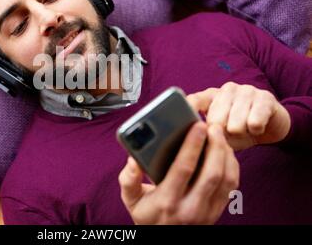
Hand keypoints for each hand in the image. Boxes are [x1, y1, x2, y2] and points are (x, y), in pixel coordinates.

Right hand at [119, 122, 238, 224]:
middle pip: (212, 173)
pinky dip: (232, 165)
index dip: (193, 145)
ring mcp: (207, 211)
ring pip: (226, 179)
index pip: (183, 169)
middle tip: (213, 126)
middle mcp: (190, 208)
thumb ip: (128, 179)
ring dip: (226, 154)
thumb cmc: (147, 215)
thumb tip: (133, 160)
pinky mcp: (217, 211)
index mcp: (167, 201)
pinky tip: (224, 151)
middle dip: (216, 146)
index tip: (198, 125)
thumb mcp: (131, 200)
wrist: (165, 242)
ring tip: (219, 136)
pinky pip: (232, 186)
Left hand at [187, 82, 290, 149]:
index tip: (180, 120)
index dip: (188, 109)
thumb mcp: (220, 134)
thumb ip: (206, 134)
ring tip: (244, 131)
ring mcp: (246, 91)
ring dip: (240, 133)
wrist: (271, 126)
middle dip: (221, 134)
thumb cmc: (239, 130)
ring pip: (235, 123)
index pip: (195, 100)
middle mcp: (226, 89)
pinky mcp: (265, 98)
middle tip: (229, 135)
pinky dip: (255, 130)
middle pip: (216, 118)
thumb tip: (190, 142)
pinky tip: (256, 128)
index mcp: (211, 96)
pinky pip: (255, 121)